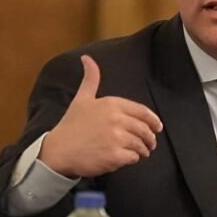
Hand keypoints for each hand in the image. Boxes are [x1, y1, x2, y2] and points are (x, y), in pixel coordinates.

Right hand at [39, 54, 162, 177]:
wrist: (58, 150)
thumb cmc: (71, 125)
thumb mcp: (82, 98)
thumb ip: (91, 79)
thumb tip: (87, 58)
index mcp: (112, 104)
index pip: (142, 112)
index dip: (153, 120)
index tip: (158, 127)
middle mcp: (116, 120)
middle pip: (144, 129)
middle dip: (150, 138)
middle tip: (151, 143)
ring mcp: (116, 138)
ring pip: (140, 144)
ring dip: (143, 150)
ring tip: (141, 152)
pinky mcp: (114, 156)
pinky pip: (133, 158)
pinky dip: (133, 159)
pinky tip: (128, 158)